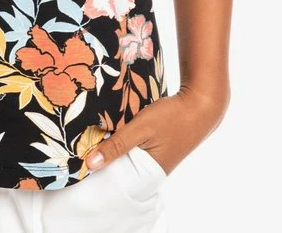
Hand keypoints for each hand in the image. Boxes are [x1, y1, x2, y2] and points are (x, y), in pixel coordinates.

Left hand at [84, 84, 229, 176]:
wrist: (200, 102)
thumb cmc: (172, 117)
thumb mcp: (140, 128)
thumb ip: (117, 145)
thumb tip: (90, 163)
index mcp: (149, 172)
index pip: (118, 178)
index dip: (100, 168)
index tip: (80, 157)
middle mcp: (153, 168)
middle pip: (122, 166)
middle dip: (105, 154)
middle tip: (84, 142)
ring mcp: (156, 155)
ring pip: (127, 153)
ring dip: (114, 143)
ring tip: (95, 133)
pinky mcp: (158, 143)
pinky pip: (135, 144)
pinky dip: (125, 137)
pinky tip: (114, 126)